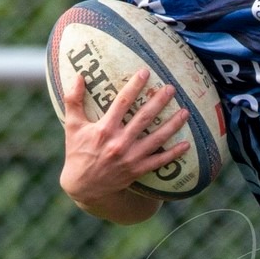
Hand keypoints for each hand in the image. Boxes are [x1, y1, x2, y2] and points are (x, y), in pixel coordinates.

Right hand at [59, 67, 189, 205]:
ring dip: (172, 125)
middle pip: (144, 118)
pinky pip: (159, 161)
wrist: (83, 186)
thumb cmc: (77, 152)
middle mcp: (120, 143)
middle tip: (171, 88)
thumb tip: (79, 76)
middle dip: (159, 101)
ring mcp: (131, 158)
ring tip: (185, 112)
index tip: (145, 72)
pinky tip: (187, 144)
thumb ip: (73, 100)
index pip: (122, 103)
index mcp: (104, 129)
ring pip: (157, 139)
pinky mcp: (137, 170)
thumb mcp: (72, 126)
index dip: (134, 86)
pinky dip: (174, 154)